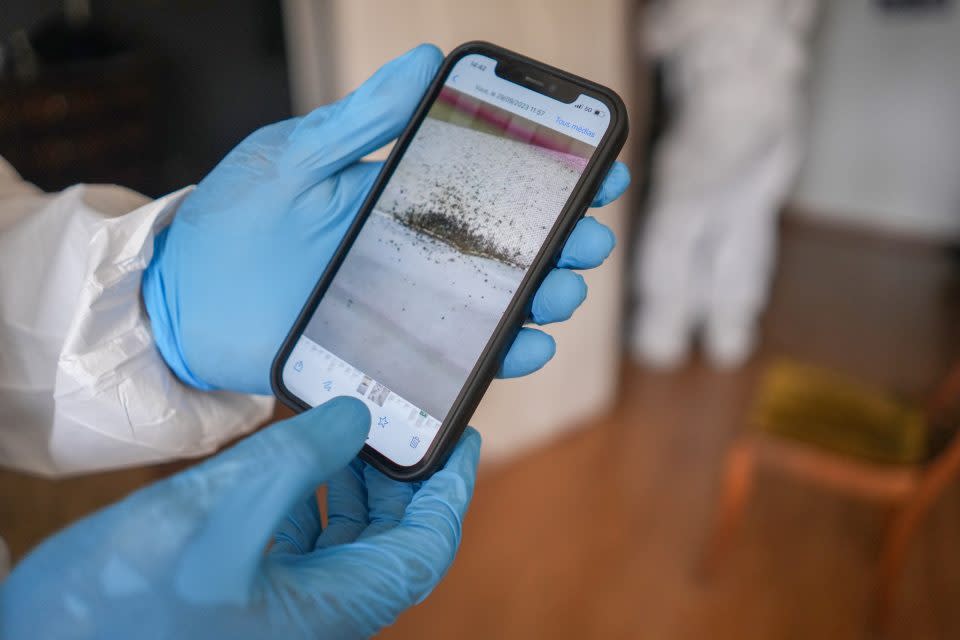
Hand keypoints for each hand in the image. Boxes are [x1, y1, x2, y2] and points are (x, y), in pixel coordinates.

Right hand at [0, 397, 480, 638]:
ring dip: (352, 479)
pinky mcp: (243, 592)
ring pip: (346, 537)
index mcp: (328, 608)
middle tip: (394, 416)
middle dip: (400, 475)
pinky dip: (305, 493)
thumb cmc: (120, 607)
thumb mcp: (216, 516)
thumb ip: (296, 460)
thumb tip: (359, 418)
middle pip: (390, 540)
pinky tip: (288, 454)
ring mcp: (279, 605)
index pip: (424, 549)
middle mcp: (315, 612)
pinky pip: (299, 539)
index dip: (450, 492)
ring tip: (342, 422)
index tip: (459, 437)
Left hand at [143, 43, 629, 393]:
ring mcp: (403, 304)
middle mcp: (410, 252)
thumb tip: (425, 63)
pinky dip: (497, 355)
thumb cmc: (227, 221)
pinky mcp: (388, 352)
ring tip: (562, 291)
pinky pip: (455, 356)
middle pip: (501, 247)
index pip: (484, 182)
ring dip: (537, 297)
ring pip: (489, 303)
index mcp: (395, 197)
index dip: (542, 176)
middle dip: (556, 242)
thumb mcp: (293, 157)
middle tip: (589, 238)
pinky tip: (526, 345)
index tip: (595, 166)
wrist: (177, 304)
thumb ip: (360, 119)